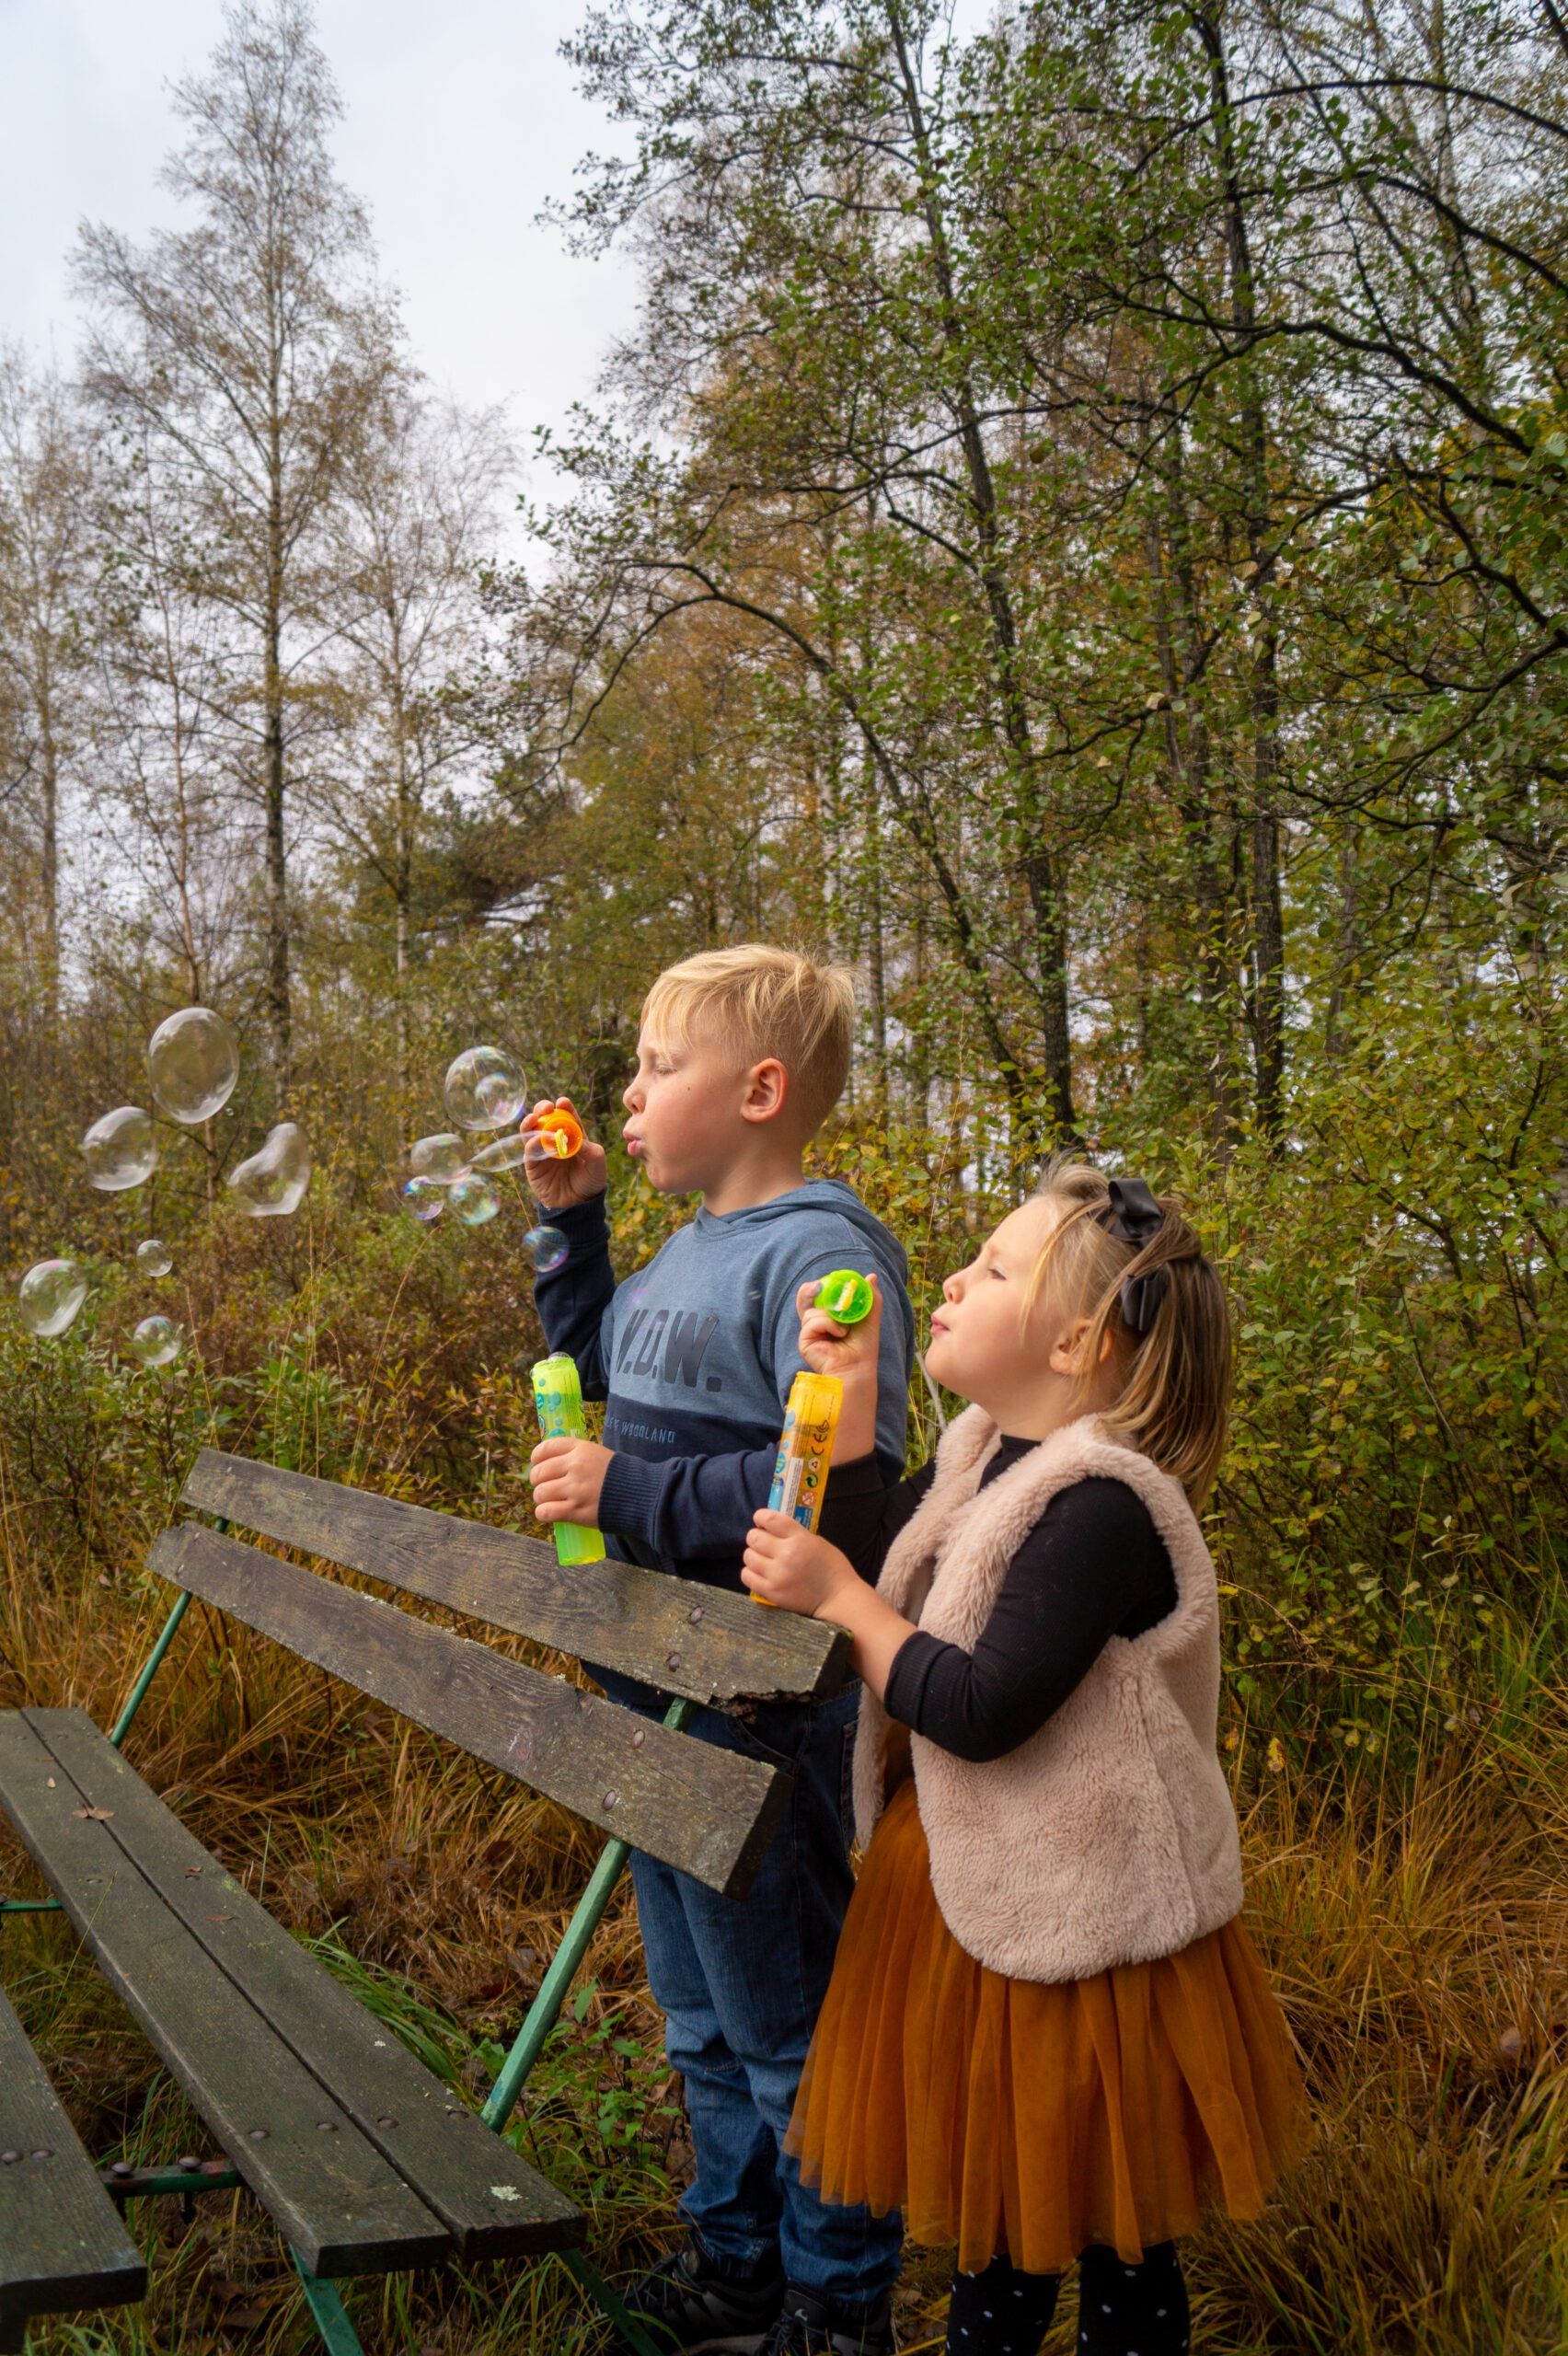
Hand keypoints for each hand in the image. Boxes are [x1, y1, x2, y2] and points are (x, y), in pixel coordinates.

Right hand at [518, 1097, 607, 1212]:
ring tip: (535, 1118)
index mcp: (572, 1135)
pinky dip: (531, 1142)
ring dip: (531, 1121)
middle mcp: (554, 1140)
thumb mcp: (598, 1166)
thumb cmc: (590, 1182)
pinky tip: (538, 1140)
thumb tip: (579, 1142)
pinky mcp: (532, 1164)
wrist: (577, 1205)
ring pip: (531, 1130)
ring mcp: (542, 1151)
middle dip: (543, 1108)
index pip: (567, 1117)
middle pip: (545, 1118)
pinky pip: (528, 1150)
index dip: (564, 1107)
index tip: (563, 1102)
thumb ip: (592, 1152)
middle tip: (546, 1107)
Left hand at [529, 1436, 612, 1526]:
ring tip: (550, 1502)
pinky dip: (544, 1514)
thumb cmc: (620, 1475)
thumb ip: (577, 1456)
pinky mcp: (576, 1511)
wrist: (641, 1495)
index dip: (536, 1458)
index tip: (538, 1464)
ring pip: (540, 1493)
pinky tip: (550, 1513)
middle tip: (546, 1487)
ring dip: (541, 1499)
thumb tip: (552, 1463)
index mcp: (580, 1449)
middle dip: (538, 1482)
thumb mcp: (598, 1454)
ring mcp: (574, 1489)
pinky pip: (546, 1512)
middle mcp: (575, 1467)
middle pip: (539, 1473)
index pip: (545, 1449)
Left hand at [742, 1509, 860, 1619]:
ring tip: (762, 1559)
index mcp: (800, 1539)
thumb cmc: (832, 1568)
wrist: (838, 1597)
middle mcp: (786, 1554)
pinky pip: (747, 1576)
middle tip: (762, 1543)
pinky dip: (750, 1572)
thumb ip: (795, 1535)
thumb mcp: (817, 1542)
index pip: (771, 1520)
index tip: (760, 1520)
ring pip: (749, 1557)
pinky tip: (759, 1572)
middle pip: (754, 1538)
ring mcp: (777, 1574)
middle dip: (755, 1537)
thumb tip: (774, 1530)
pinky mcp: (772, 1592)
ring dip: (753, 1555)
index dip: (760, 1517)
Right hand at [795, 1271, 882, 1461]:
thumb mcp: (869, 1319)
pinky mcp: (805, 1341)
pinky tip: (839, 1334)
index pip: (819, 1297)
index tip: (829, 1280)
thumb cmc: (864, 1348)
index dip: (820, 1287)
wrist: (857, 1369)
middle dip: (811, 1290)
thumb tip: (871, 1276)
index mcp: (829, 1318)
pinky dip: (828, 1324)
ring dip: (831, 1316)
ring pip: (813, 1310)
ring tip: (844, 1329)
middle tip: (820, 1285)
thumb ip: (870, 1298)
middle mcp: (816, 1325)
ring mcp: (809, 1333)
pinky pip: (812, 1322)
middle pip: (806, 1299)